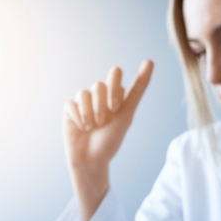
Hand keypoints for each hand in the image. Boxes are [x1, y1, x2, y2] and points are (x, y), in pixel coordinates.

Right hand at [63, 60, 152, 220]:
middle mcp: (98, 96)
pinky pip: (71, 103)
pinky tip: (81, 128)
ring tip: (92, 128)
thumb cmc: (111, 140)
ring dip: (90, 113)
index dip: (114, 90)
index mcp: (114, 94)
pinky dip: (78, 117)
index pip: (115, 73)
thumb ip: (138, 88)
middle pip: (99, 84)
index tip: (116, 108)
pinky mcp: (69, 109)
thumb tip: (150, 60)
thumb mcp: (127, 114)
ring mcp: (82, 101)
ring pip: (84, 92)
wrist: (92, 160)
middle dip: (102, 104)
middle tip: (104, 121)